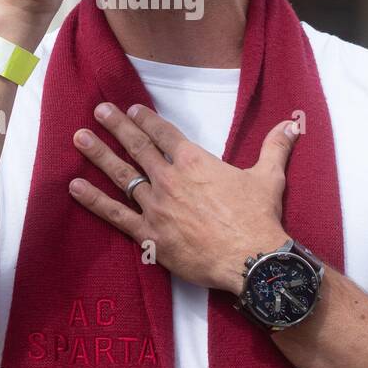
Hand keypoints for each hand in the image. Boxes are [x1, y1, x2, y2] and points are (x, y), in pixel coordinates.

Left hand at [69, 103, 297, 294]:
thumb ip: (275, 147)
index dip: (146, 119)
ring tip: (79, 138)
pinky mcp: (149, 235)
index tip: (130, 108)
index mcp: (195, 161)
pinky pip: (115, 215)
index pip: (164, 133)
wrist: (251, 259)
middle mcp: (170, 179)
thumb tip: (292, 125)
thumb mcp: (269, 177)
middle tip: (98, 110)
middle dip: (116, 125)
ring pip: (121, 175)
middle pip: (137, 147)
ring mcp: (156, 206)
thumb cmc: (259, 218)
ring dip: (99, 154)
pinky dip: (93, 200)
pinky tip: (75, 187)